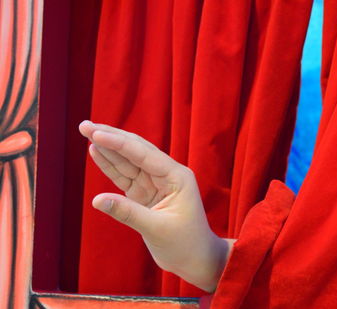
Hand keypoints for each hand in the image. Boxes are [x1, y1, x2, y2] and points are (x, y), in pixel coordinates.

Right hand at [79, 120, 232, 291]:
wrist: (195, 259)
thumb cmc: (184, 244)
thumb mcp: (158, 229)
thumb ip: (128, 213)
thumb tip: (97, 200)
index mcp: (177, 177)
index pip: (144, 154)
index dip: (119, 143)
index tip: (96, 133)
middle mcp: (167, 174)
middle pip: (135, 151)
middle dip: (110, 137)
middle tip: (84, 125)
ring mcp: (155, 183)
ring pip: (128, 161)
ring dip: (108, 148)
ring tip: (86, 132)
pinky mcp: (145, 194)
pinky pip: (125, 177)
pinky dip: (111, 166)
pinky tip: (97, 152)